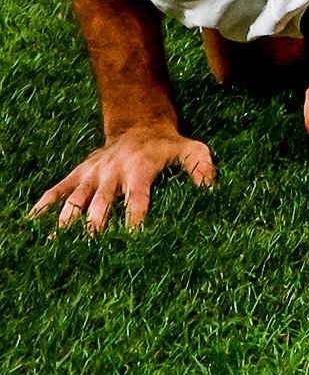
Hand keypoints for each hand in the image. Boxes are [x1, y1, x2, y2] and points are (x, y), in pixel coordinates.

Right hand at [30, 127, 215, 233]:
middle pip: (102, 203)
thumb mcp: (192, 150)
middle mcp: (113, 173)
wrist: (139, 124)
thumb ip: (202, 167)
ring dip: (66, 221)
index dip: (135, 218)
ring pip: (76, 200)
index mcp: (141, 169)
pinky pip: (57, 190)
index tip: (131, 239)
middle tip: (90, 250)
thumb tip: (211, 190)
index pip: (138, 198)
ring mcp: (93, 174)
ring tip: (57, 245)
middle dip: (96, 226)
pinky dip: (43, 205)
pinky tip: (31, 223)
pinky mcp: (79, 174)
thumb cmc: (168, 146)